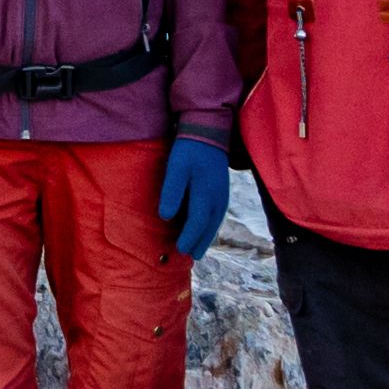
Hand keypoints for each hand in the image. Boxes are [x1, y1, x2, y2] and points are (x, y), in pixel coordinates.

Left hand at [155, 137, 231, 263]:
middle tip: (192, 257)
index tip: (180, 250)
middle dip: (200, 243)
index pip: (197, 223)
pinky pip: (218, 214)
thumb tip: (166, 217)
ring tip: (199, 249)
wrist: (209, 131)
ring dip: (207, 236)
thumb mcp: (176, 168)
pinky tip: (206, 228)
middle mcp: (218, 198)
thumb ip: (171, 192)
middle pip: (210, 227)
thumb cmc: (189, 150)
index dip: (189, 237)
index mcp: (206, 194)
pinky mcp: (223, 190)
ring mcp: (223, 194)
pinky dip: (211, 225)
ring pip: (216, 222)